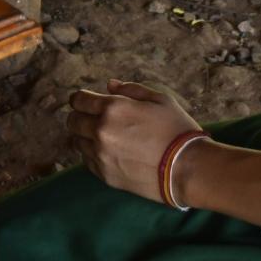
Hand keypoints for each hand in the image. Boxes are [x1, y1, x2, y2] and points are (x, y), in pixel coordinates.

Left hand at [66, 80, 201, 203]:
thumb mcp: (160, 99)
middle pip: (72, 121)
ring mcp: (101, 155)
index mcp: (112, 108)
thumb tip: (110, 85)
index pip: (78, 100)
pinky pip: (87, 161)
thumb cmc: (177, 130)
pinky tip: (108, 153)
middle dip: (81, 116)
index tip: (86, 102)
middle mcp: (101, 131)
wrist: (187, 169)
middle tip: (94, 119)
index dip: (81, 99)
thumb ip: (131, 90)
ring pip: (77, 142)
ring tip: (103, 138)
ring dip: (85, 137)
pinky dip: (92, 155)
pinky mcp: (105, 175)